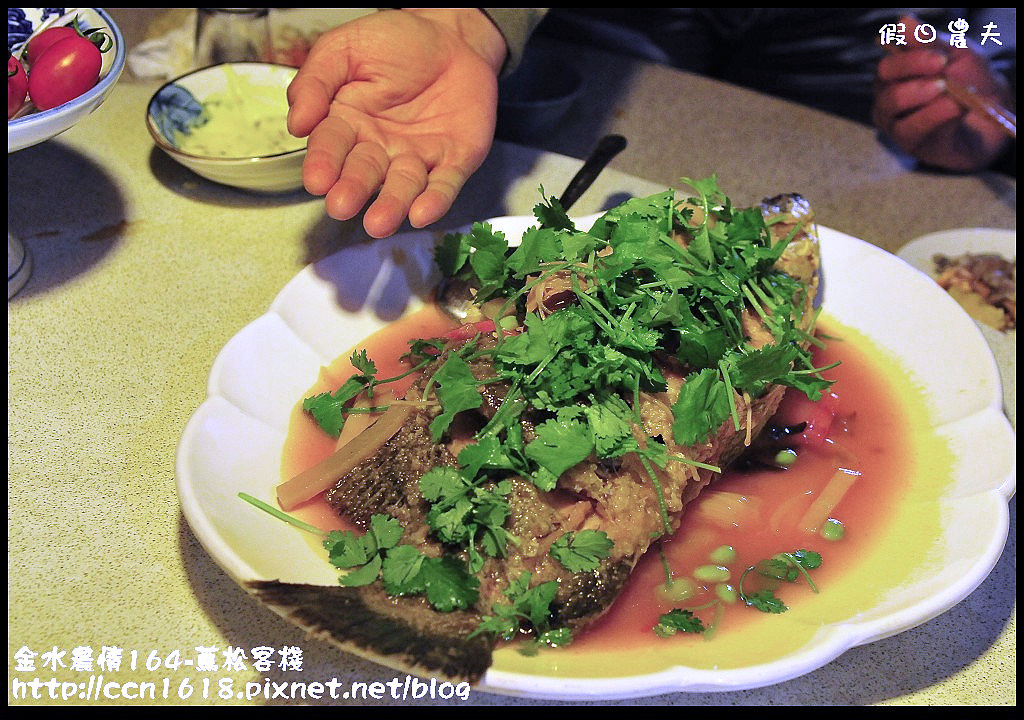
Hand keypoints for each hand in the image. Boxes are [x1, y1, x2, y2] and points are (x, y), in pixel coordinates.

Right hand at [287, 9, 505, 236]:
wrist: (453, 35)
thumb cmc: (396, 42)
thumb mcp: (345, 48)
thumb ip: (316, 81)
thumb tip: (295, 123)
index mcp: (348, 123)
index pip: (330, 147)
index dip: (323, 163)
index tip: (316, 180)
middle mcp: (380, 148)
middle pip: (364, 173)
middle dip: (353, 190)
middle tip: (342, 205)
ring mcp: (417, 158)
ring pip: (403, 187)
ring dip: (391, 206)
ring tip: (379, 223)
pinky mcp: (454, 161)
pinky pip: (444, 185)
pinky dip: (435, 200)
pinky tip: (422, 213)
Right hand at [872, 15, 1012, 171]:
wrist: (990, 117)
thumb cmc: (968, 83)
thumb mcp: (956, 55)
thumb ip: (930, 42)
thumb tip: (903, 21)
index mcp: (896, 75)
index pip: (889, 66)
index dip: (910, 60)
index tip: (940, 58)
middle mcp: (888, 99)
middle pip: (884, 85)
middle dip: (912, 77)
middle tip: (942, 76)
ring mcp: (895, 124)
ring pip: (891, 108)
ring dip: (920, 96)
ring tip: (947, 91)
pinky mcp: (910, 144)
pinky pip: (912, 130)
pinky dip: (935, 116)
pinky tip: (955, 107)